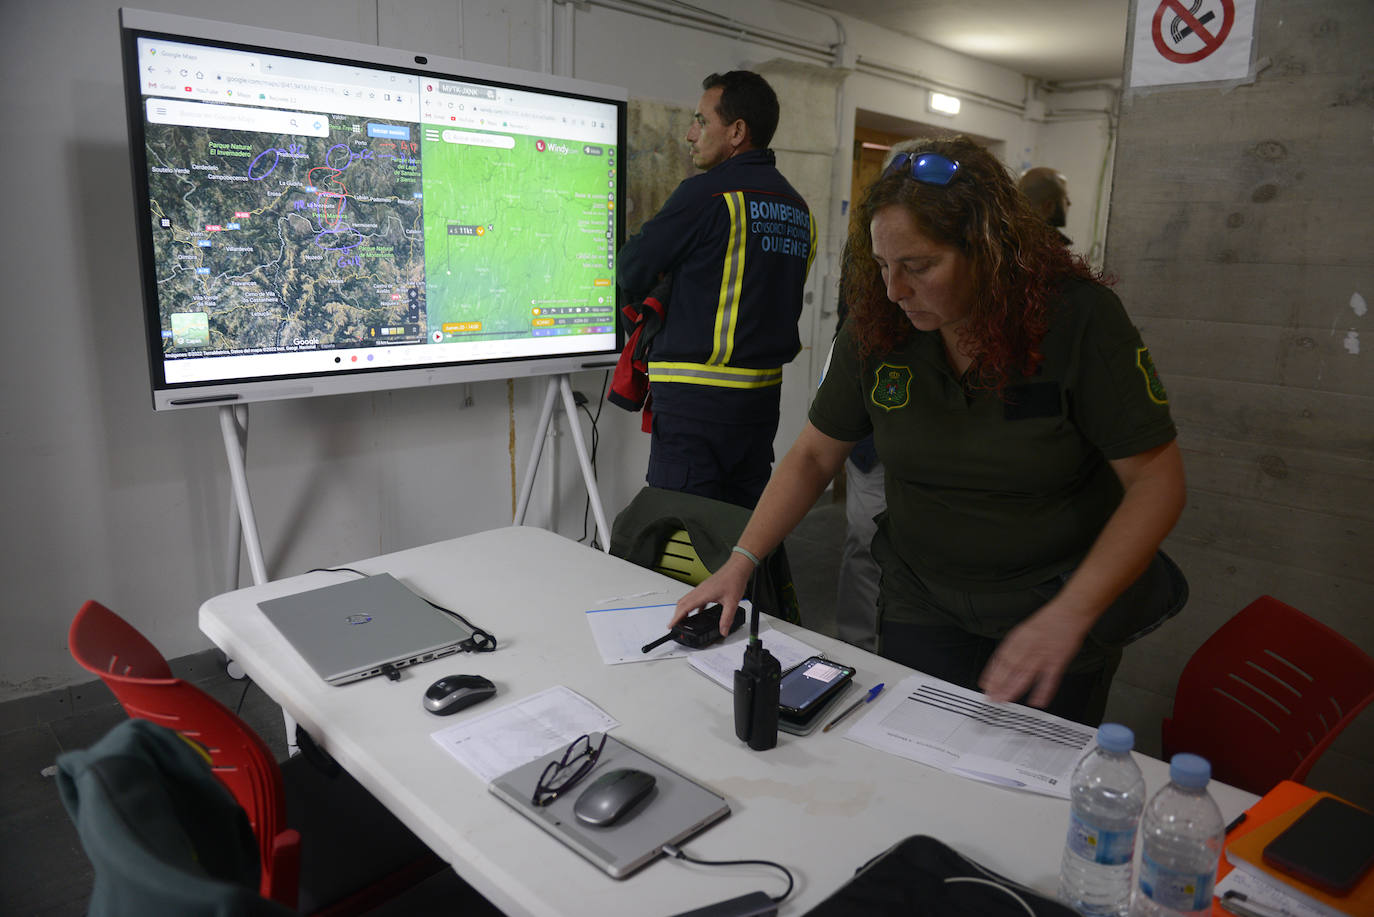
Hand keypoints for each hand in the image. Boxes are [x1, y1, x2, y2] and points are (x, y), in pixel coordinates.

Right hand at [671, 555, 753, 633]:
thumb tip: (723, 631)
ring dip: (682, 609)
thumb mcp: (732, 603)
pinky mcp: (705, 587)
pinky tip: (698, 612)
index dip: (676, 618)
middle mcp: (700, 590)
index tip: (670, 625)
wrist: (737, 568)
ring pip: (686, 599)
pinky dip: (692, 606)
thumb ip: (727, 619)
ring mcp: (702, 588)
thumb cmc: (734, 580)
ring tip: (683, 619)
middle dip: (676, 615)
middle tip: (675, 625)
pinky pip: (694, 598)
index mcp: (703, 594)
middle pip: (681, 603)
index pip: (685, 608)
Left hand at [978, 602, 1092, 707]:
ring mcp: (1042, 655)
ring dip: (1013, 689)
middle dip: (999, 684)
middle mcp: (1028, 647)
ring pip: (1025, 675)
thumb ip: (1014, 646)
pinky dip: (1043, 692)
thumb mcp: (1024, 630)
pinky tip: (1036, 702)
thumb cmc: (1047, 621)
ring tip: (1005, 700)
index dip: (991, 674)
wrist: (1069, 613)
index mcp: (1017, 638)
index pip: (1000, 659)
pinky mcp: (1057, 661)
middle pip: (1010, 669)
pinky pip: (1049, 679)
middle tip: (991, 697)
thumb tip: (1002, 663)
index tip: (985, 685)